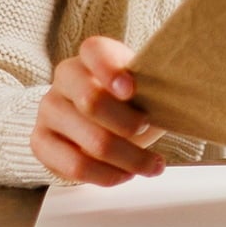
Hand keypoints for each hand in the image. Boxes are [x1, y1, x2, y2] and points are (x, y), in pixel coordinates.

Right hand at [30, 36, 165, 186]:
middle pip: (90, 101)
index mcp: (91, 56)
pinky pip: (73, 167)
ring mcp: (48, 111)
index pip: (94, 51)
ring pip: (89, 142)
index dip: (111, 70)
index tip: (131, 90)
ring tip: (152, 165)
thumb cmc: (130, 100)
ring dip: (129, 159)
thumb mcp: (145, 85)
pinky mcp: (40, 142)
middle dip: (128, 123)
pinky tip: (126, 174)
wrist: (98, 119)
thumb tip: (185, 91)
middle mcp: (64, 79)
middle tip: (150, 130)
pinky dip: (106, 175)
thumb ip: (156, 84)